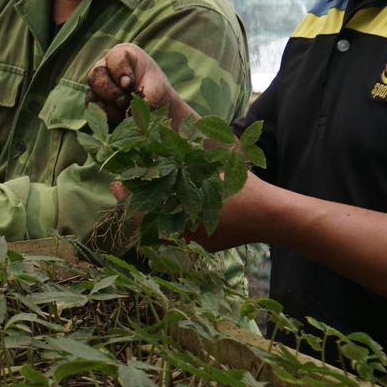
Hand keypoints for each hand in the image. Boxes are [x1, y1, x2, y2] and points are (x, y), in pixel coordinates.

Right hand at [87, 44, 192, 128]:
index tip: (129, 84)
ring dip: (109, 109)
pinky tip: (120, 121)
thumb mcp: (157, 88)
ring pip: (92, 97)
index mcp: (122, 55)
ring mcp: (96, 86)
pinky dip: (107, 119)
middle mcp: (104, 68)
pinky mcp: (95, 103)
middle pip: (95, 77)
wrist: (153, 103)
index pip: (114, 57)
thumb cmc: (155, 87)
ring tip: (125, 114)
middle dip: (111, 93)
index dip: (119, 70)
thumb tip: (131, 111)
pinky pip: (93, 113)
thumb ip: (147, 94)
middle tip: (124, 102)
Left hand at [110, 168, 276, 251]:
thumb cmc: (243, 189)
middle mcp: (185, 232)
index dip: (124, 195)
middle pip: (151, 221)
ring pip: (170, 227)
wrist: (273, 216)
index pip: (140, 209)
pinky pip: (190, 233)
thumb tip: (166, 141)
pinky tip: (185, 205)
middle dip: (139, 202)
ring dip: (160, 211)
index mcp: (180, 213)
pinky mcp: (211, 245)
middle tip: (126, 188)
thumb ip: (189, 161)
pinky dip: (182, 219)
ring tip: (154, 193)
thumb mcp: (213, 168)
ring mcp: (198, 241)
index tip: (114, 183)